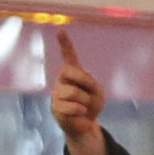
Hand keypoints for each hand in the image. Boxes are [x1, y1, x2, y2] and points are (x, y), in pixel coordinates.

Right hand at [50, 30, 107, 154]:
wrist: (85, 124)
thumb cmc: (91, 105)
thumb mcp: (98, 93)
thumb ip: (90, 86)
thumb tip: (75, 93)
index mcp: (73, 72)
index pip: (68, 55)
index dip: (65, 43)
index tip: (60, 30)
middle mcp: (62, 80)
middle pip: (69, 72)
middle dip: (83, 79)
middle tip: (91, 88)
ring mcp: (57, 93)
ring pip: (73, 92)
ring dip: (85, 101)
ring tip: (85, 107)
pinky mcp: (55, 107)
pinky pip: (72, 107)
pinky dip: (81, 111)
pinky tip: (80, 114)